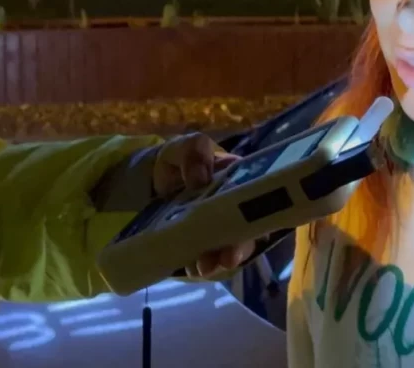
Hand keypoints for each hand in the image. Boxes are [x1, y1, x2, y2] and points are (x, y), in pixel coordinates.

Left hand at [153, 133, 256, 276]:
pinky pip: (208, 256)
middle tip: (227, 259)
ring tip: (203, 268)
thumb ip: (194, 152)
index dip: (260, 216)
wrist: (153, 178)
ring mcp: (220, 226)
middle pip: (248, 230)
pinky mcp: (202, 241)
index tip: (248, 229)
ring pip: (230, 247)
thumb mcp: (186, 146)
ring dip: (220, 260)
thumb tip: (200, 179)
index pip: (260, 199)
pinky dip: (201, 264)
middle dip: (239, 247)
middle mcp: (236, 206)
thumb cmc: (178, 158)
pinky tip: (192, 267)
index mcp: (240, 180)